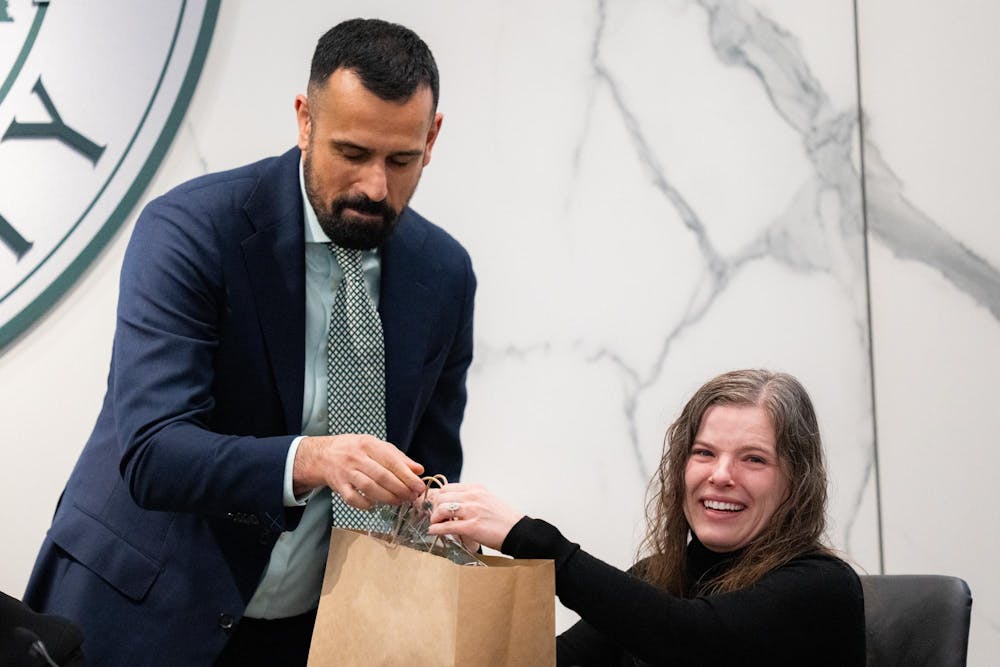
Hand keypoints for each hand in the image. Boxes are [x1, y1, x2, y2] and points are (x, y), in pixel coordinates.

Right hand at [293, 434, 424, 508]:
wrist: (324, 455)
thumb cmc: (355, 450)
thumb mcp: (376, 446)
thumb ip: (398, 457)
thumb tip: (419, 470)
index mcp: (368, 444)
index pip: (391, 461)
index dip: (407, 476)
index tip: (419, 486)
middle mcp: (356, 457)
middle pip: (382, 476)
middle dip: (400, 489)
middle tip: (412, 497)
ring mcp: (346, 472)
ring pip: (369, 488)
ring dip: (388, 498)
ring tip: (399, 501)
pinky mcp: (338, 486)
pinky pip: (353, 499)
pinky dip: (367, 504)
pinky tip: (376, 505)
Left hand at [426, 483, 523, 550]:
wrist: (518, 532)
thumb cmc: (504, 519)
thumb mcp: (488, 500)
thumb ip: (472, 499)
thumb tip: (454, 504)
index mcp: (476, 489)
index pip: (447, 487)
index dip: (439, 498)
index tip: (437, 506)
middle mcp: (473, 496)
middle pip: (441, 497)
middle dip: (434, 507)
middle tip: (435, 517)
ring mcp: (472, 511)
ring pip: (441, 509)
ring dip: (434, 518)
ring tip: (435, 524)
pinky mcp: (472, 526)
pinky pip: (447, 526)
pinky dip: (436, 529)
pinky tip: (433, 531)